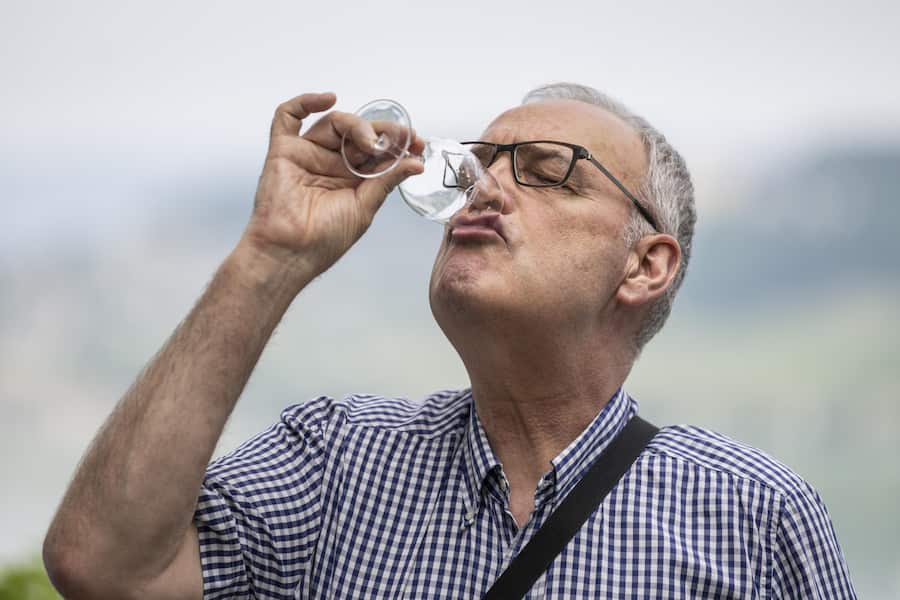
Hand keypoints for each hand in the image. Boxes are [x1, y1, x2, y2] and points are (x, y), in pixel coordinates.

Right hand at [240, 92, 424, 278]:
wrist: (291, 252)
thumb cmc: (325, 239)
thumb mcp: (365, 207)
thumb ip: (387, 181)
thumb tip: (416, 163)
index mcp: (352, 179)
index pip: (377, 152)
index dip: (397, 144)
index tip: (418, 143)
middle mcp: (331, 164)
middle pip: (358, 134)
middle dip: (383, 133)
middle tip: (403, 137)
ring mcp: (308, 155)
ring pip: (334, 124)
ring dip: (357, 125)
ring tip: (372, 141)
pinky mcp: (284, 151)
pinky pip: (288, 117)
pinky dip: (305, 102)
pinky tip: (328, 99)